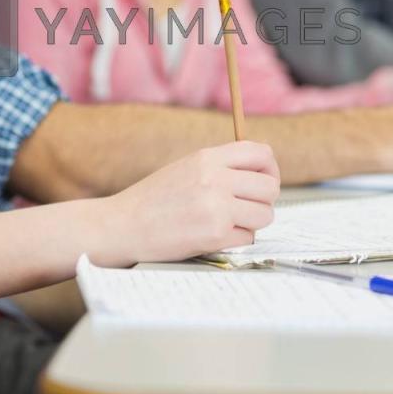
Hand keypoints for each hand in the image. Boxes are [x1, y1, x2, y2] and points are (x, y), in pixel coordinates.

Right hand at [94, 141, 279, 266]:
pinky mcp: (215, 234)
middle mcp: (215, 178)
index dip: (270, 169)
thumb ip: (220, 167)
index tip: (263, 181)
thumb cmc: (152, 200)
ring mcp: (217, 207)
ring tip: (230, 223)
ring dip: (253, 223)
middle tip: (247, 208)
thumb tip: (259, 173)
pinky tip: (214, 236)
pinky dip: (237, 240)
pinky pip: (249, 238)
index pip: (261, 153)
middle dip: (264, 200)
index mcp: (208, 157)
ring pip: (265, 214)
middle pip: (270, 187)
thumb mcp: (186, 168)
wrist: (122, 226)